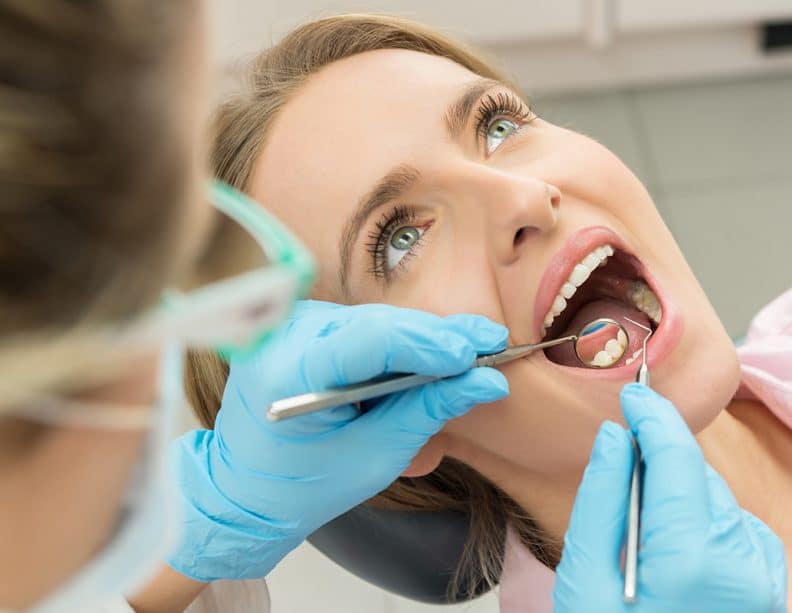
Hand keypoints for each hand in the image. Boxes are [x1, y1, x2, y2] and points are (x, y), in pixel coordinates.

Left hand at [167, 300, 508, 580]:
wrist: (244, 490)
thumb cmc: (305, 486)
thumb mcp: (375, 456)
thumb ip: (428, 411)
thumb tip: (486, 381)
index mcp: (290, 374)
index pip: (372, 341)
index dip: (431, 343)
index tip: (479, 352)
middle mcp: (282, 338)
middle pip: (378, 323)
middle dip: (438, 337)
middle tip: (493, 344)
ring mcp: (288, 327)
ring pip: (375, 320)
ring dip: (424, 337)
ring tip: (474, 348)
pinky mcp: (299, 328)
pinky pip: (361, 326)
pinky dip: (400, 341)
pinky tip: (438, 350)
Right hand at [553, 384, 786, 612]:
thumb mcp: (583, 583)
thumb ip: (600, 502)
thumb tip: (616, 436)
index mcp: (689, 560)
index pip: (678, 457)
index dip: (654, 417)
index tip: (633, 394)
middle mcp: (740, 566)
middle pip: (698, 477)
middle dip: (660, 466)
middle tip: (620, 486)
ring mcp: (762, 583)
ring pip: (718, 500)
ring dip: (681, 498)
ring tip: (643, 541)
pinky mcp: (769, 595)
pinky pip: (738, 532)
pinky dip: (706, 526)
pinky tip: (676, 557)